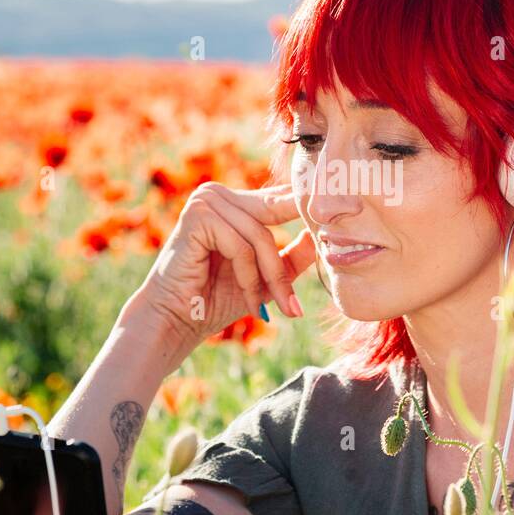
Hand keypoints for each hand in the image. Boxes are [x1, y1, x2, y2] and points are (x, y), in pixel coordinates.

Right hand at [132, 182, 316, 341]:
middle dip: (285, 264)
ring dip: (268, 278)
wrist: (175, 320)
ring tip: (271, 308)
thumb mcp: (266, 276)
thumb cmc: (216, 298)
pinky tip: (247, 299)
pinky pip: (241, 246)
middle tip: (295, 305)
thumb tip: (320, 236)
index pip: (279, 199)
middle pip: (274, 216)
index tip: (338, 225)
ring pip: (260, 236)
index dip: (306, 214)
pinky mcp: (198, 216)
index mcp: (235, 201)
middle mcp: (219, 194)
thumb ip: (292, 255)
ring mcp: (206, 200)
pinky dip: (248, 277)